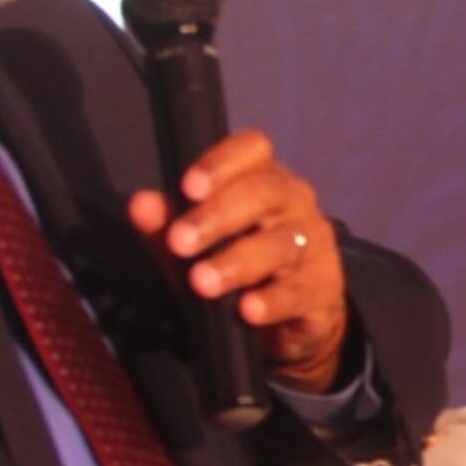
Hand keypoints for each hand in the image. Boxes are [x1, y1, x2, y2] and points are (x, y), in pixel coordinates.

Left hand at [130, 131, 350, 391]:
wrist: (292, 316)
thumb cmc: (238, 265)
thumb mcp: (197, 245)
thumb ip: (167, 225)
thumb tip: (140, 205)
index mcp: (263, 178)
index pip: (253, 149)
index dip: (222, 163)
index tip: (189, 187)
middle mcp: (294, 202)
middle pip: (265, 193)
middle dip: (219, 216)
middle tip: (180, 241)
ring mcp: (314, 243)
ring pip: (281, 244)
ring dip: (238, 262)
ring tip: (202, 282)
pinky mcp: (325, 286)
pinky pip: (300, 290)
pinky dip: (273, 300)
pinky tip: (248, 311)